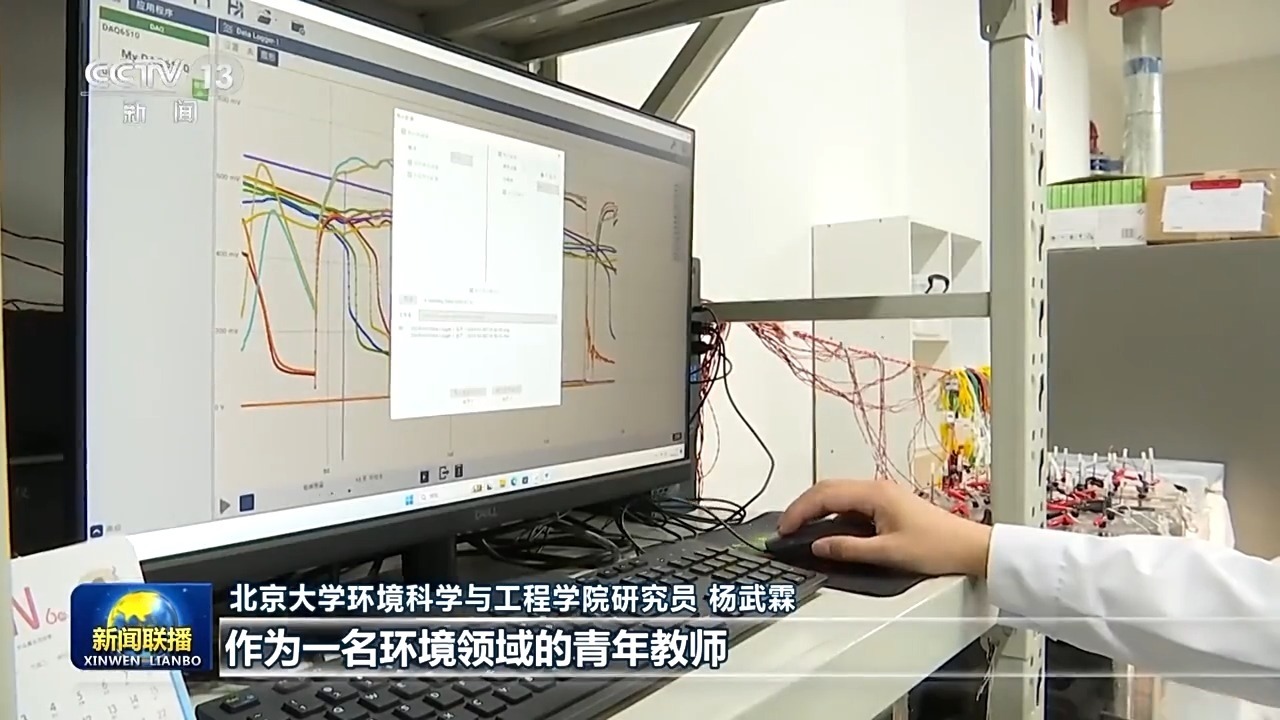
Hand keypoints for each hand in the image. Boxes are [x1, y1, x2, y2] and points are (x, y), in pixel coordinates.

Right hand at [777, 479, 992, 577]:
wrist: (970, 548)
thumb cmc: (937, 547)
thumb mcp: (887, 553)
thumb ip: (848, 549)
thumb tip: (818, 545)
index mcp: (874, 494)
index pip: (824, 495)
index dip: (799, 511)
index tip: (784, 528)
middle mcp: (876, 488)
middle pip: (827, 489)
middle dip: (802, 507)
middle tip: (785, 528)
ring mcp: (881, 495)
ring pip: (838, 495)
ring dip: (817, 509)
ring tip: (800, 529)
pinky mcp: (886, 505)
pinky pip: (850, 504)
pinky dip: (832, 514)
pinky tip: (827, 529)